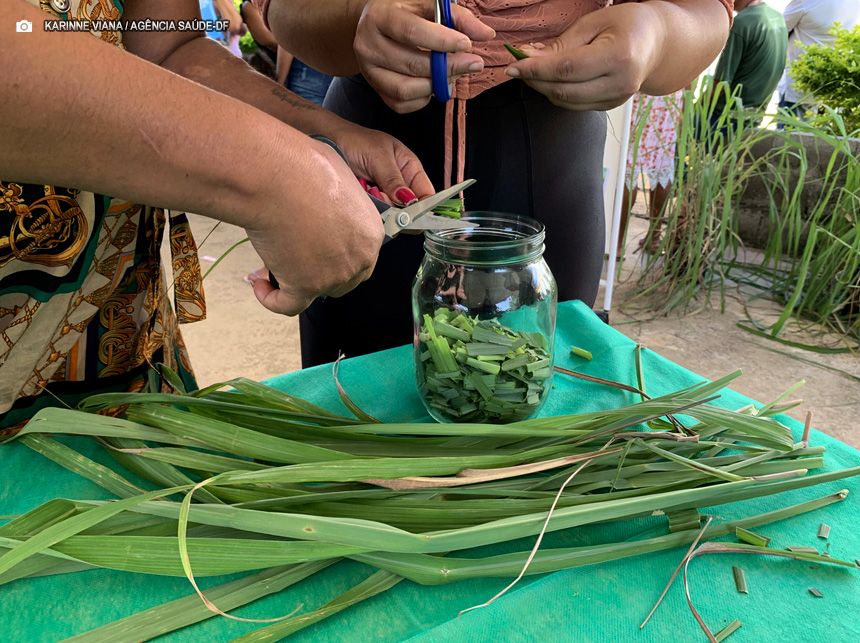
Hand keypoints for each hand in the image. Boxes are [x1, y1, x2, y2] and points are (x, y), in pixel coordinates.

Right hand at [246, 139, 384, 315]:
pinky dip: (272, 299)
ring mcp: (333, 275)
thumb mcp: (334, 180)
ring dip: (293, 282)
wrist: (277, 175)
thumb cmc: (301, 167)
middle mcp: (358, 258)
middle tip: (293, 257)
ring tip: (271, 262)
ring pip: (316, 292)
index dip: (335, 255)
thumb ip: (336, 205)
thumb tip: (321, 211)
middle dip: (318, 271)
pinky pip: (288, 306)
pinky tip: (260, 285)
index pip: (360, 257)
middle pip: (343, 279)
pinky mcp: (305, 286)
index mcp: (370, 232)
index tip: (315, 248)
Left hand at [329, 123, 434, 204]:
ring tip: (367, 190)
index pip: (426, 194)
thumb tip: (409, 200)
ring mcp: (383, 195)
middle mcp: (399, 184)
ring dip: (379, 208)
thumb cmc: (354, 141)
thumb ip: (394, 179)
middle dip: (396, 208)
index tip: (412, 214)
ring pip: (390, 214)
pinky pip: (373, 214)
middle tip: (381, 195)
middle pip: (408, 209)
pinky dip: (367, 209)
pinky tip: (360, 195)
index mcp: (409, 168)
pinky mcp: (368, 203)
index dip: (423, 207)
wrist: (326, 141)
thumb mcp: (378, 156)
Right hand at [355, 0, 494, 112]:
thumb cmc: (405, 12)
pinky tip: (433, 84)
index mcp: (380, 17)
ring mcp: (369, 70)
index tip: (466, 44)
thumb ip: (458, 17)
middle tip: (473, 64)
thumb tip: (485, 34)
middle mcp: (368, 45)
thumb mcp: (428, 5)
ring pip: (406, 89)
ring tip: (452, 74)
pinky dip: (424, 98)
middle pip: (411, 64)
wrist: (375, 25)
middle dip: (448, 67)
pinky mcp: (375, 89)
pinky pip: (402, 104)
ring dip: (436, 85)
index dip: (442, 41)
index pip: (411, 32)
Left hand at [505, 3, 666, 110]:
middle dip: (535, 81)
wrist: (657, 43)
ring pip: (567, 102)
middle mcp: (620, 83)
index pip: (567, 69)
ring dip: (543, 89)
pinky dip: (557, 94)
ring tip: (532, 72)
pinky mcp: (610, 107)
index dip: (536, 70)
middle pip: (564, 90)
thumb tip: (527, 57)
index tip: (512, 67)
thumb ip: (561, 44)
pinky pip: (575, 106)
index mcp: (619, 56)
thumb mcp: (594, 23)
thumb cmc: (627, 25)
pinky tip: (551, 80)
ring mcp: (616, 99)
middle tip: (517, 68)